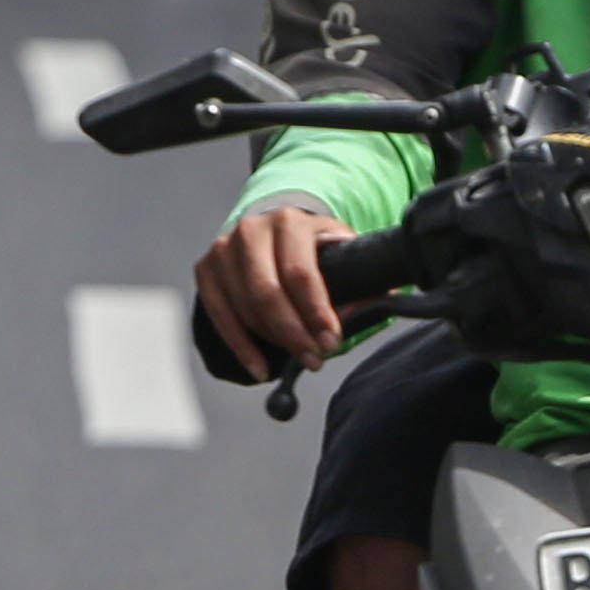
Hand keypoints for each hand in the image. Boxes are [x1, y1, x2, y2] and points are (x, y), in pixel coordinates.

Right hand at [196, 202, 349, 382]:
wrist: (271, 230)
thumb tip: (383, 302)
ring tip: (299, 359)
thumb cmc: (310, 249)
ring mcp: (224, 248)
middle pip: (267, 292)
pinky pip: (219, 314)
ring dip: (273, 341)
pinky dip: (240, 347)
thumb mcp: (338, 251)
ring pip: (244, 307)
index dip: (317, 312)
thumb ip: (358, 276)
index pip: (301, 273)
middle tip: (316, 359)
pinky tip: (260, 368)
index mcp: (290, 221)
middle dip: (294, 333)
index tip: (331, 341)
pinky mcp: (206, 268)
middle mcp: (251, 229)